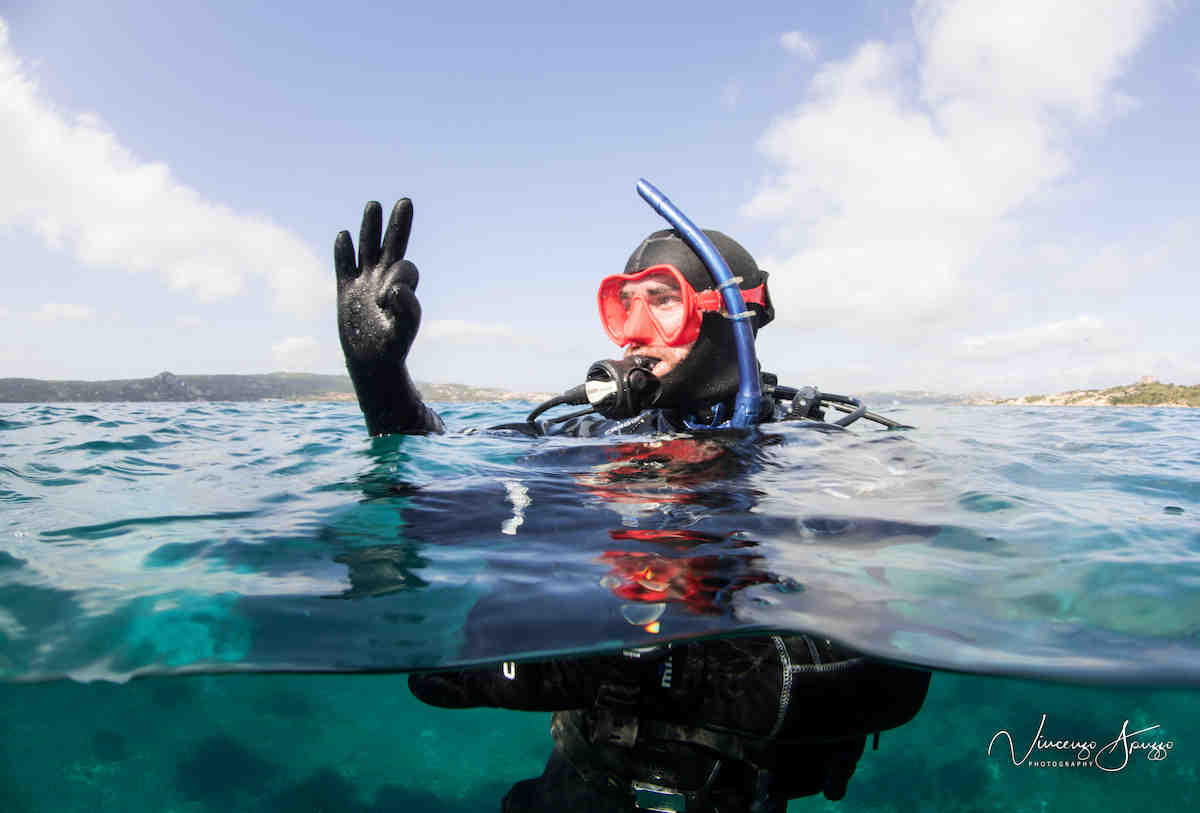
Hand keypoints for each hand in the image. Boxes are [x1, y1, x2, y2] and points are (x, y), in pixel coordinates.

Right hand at [335, 199, 420, 366]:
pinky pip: (343, 266)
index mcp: (402, 287)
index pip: (402, 269)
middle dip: (397, 224)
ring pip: (367, 248)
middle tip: (406, 202)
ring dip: (370, 227)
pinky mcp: (346, 290)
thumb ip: (407, 312)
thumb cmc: (391, 347)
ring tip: (374, 204)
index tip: (388, 301)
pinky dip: (343, 251)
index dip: (397, 279)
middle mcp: (384, 279)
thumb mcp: (402, 332)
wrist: (371, 360)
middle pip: (392, 245)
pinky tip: (344, 236)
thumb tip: (398, 289)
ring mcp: (364, 282)